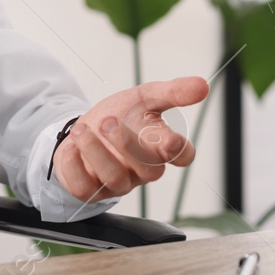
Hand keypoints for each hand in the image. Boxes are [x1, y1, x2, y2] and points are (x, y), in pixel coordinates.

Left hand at [51, 76, 205, 203]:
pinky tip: (72, 147)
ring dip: (98, 152)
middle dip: (129, 146)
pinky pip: (85, 187)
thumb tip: (202, 85)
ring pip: (116, 178)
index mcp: (160, 148)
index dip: (179, 151)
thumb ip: (172, 92)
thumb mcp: (144, 98)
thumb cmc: (120, 117)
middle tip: (109, 122)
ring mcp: (117, 183)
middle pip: (150, 170)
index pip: (183, 156)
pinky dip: (75, 165)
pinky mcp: (90, 189)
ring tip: (84, 129)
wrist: (83, 129)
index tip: (169, 139)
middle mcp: (142, 169)